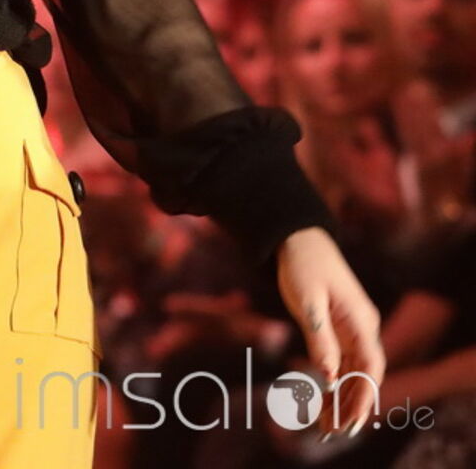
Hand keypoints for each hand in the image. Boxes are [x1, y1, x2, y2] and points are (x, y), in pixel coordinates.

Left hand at [276, 227, 385, 434]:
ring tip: (326, 423)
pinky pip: (340, 361)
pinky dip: (334, 382)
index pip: (371, 367)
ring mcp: (352, 329)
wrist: (299, 239)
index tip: (354, 420)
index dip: (365, 395)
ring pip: (352, 371)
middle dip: (352, 404)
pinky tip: (323, 400)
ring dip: (342, 397)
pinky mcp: (338, 329)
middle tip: (333, 431)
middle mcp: (362, 328)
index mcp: (360, 321)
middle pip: (364, 374)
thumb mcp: (307, 301)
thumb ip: (319, 338)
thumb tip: (329, 377)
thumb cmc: (303, 265)